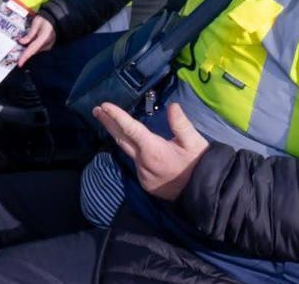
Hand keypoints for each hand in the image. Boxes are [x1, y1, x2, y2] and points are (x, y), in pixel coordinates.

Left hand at [16, 15, 56, 66]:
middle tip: (16, 59)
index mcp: (44, 38)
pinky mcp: (47, 47)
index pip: (32, 49)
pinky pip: (37, 50)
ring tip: (19, 54)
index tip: (20, 64)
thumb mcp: (36, 23)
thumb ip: (29, 34)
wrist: (54, 20)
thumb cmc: (45, 20)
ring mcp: (48, 46)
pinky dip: (31, 50)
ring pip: (35, 51)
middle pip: (33, 52)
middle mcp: (47, 45)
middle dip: (24, 56)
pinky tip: (25, 49)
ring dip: (27, 52)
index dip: (25, 57)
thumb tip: (21, 42)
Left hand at [92, 102, 208, 201]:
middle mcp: (143, 162)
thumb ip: (181, 124)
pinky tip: (130, 143)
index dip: (116, 116)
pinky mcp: (145, 182)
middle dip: (108, 123)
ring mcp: (142, 174)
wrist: (202, 193)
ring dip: (119, 136)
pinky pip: (136, 162)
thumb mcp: (194, 142)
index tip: (104, 106)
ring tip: (110, 122)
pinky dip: (132, 150)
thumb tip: (172, 106)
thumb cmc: (199, 164)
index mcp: (153, 150)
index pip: (130, 129)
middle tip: (96, 110)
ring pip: (128, 152)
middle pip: (121, 139)